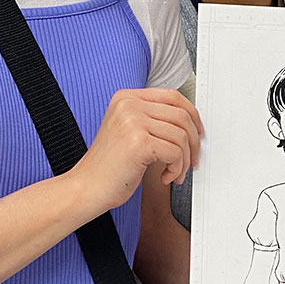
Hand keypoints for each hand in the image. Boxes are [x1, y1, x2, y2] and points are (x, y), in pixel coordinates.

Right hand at [75, 88, 202, 215]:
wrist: (86, 188)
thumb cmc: (108, 166)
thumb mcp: (128, 131)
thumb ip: (152, 120)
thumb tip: (190, 123)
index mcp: (126, 98)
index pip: (172, 96)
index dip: (192, 115)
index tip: (197, 132)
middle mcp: (129, 105)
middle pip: (181, 115)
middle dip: (193, 141)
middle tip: (192, 159)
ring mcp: (133, 122)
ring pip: (181, 136)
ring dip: (184, 160)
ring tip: (174, 172)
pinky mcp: (139, 142)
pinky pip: (176, 152)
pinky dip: (176, 169)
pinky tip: (164, 177)